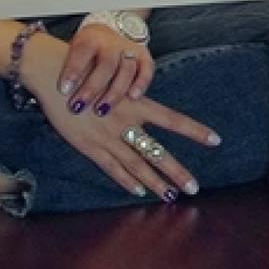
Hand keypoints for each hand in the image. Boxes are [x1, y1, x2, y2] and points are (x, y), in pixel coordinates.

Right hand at [23, 38, 217, 202]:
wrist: (52, 75)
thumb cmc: (82, 73)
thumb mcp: (111, 80)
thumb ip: (128, 97)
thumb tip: (145, 106)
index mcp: (132, 103)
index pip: (170, 119)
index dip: (193, 130)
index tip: (216, 140)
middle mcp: (124, 122)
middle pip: (156, 151)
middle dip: (176, 171)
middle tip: (194, 187)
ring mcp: (107, 136)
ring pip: (137, 165)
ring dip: (156, 182)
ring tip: (172, 196)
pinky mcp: (89, 145)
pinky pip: (112, 168)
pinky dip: (126, 180)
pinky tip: (139, 190)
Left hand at [57, 22, 153, 113]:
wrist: (108, 32)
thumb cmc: (86, 49)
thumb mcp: (73, 50)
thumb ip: (69, 67)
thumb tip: (58, 93)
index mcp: (89, 38)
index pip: (81, 52)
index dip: (73, 70)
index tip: (63, 90)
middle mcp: (110, 42)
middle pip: (105, 64)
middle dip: (92, 87)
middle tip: (79, 106)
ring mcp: (129, 49)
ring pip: (126, 69)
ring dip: (114, 92)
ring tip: (102, 110)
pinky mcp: (145, 56)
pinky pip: (146, 70)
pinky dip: (141, 84)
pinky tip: (132, 98)